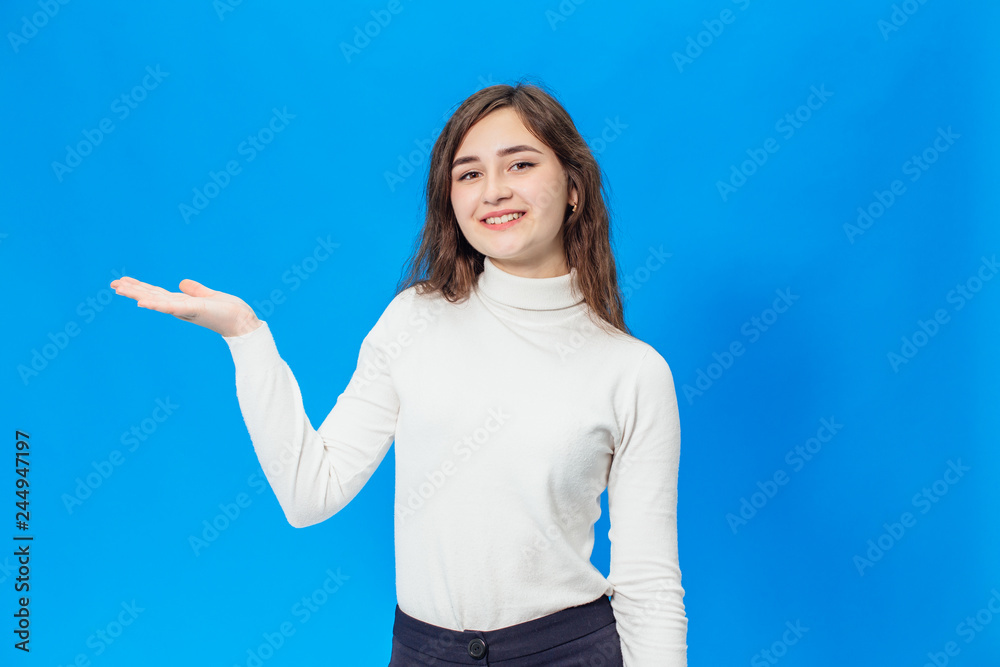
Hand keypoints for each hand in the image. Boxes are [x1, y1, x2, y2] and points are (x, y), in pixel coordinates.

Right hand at [110, 276, 261, 337]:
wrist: (243, 322)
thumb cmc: (229, 311)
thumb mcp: (209, 295)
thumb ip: (196, 290)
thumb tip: (181, 283)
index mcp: (182, 302)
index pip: (157, 293)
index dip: (140, 287)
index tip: (123, 280)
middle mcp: (180, 307)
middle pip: (152, 296)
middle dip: (132, 290)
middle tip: (112, 284)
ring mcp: (185, 309)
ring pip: (156, 300)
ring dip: (138, 295)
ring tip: (120, 290)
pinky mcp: (193, 310)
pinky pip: (171, 306)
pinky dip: (156, 304)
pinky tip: (142, 302)